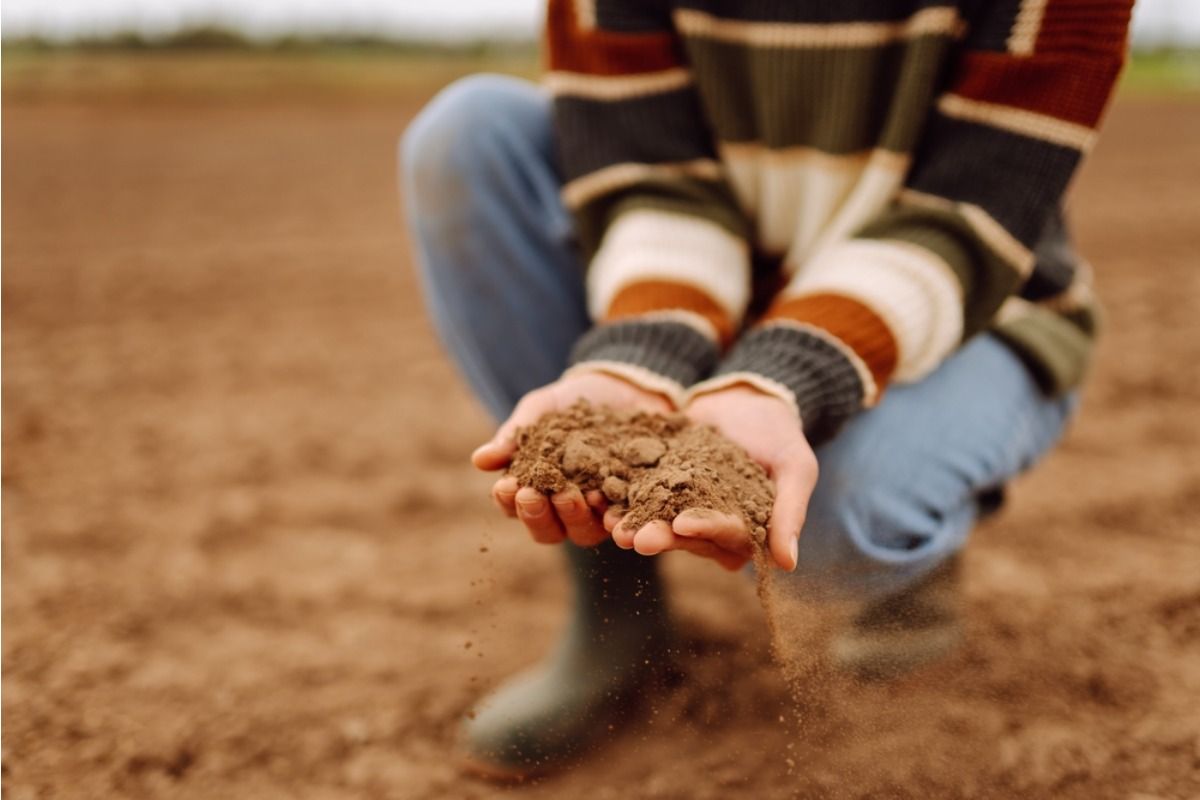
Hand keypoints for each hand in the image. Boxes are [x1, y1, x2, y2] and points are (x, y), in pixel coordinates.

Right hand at [472, 370, 672, 547]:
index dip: (508, 501)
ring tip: (568, 494)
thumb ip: (514, 436)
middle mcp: (566, 510)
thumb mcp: (540, 411)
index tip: (506, 484)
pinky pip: (622, 518)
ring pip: (583, 532)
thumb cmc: (571, 403)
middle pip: (548, 530)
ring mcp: (601, 511)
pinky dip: (612, 513)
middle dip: (536, 515)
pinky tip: (603, 496)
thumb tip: (479, 460)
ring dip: (571, 517)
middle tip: (532, 494)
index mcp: (536, 491)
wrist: (622, 387)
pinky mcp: (633, 505)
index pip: (515, 507)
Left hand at [609, 384, 817, 570]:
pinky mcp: (660, 489)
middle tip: (634, 538)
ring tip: (611, 525)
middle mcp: (712, 528)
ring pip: (658, 522)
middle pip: (687, 538)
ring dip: (635, 525)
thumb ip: (790, 511)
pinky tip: (600, 500)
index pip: (727, 537)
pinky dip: (621, 499)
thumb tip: (789, 565)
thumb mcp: (795, 466)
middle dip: (661, 536)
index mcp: (747, 531)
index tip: (683, 523)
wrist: (744, 397)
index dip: (706, 530)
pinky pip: (639, 497)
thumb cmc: (779, 433)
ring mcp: (683, 509)